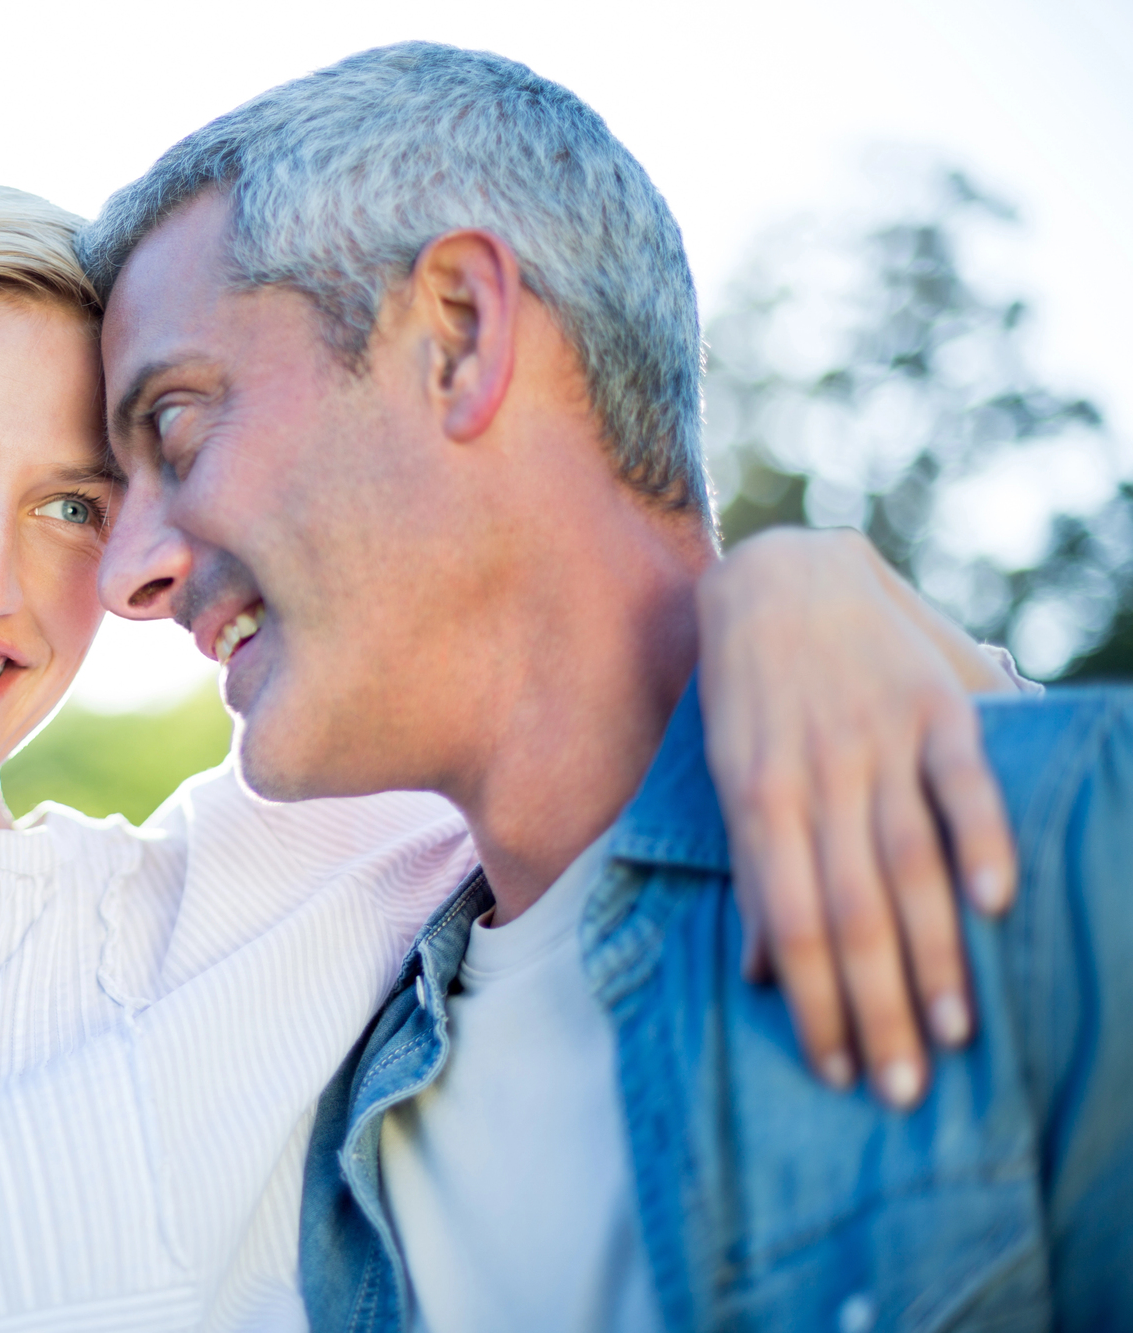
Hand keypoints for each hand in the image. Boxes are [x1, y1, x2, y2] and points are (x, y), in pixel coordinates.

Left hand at [696, 527, 1018, 1108]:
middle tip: (901, 1091)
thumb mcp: (728, 778)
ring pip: (908, 863)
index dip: (814, 1004)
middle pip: (848, 912)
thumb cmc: (751, 697)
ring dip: (934, 952)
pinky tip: (997, 901)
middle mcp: (816, 778)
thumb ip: (751, 871)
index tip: (837, 1073)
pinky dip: (982, 836)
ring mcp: (876, 740)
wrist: (781, 571)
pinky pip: (965, 777)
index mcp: (758, 802)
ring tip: (955, 1031)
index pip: (786, 925)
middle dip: (876, 1007)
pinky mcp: (933, 704)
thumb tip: (756, 973)